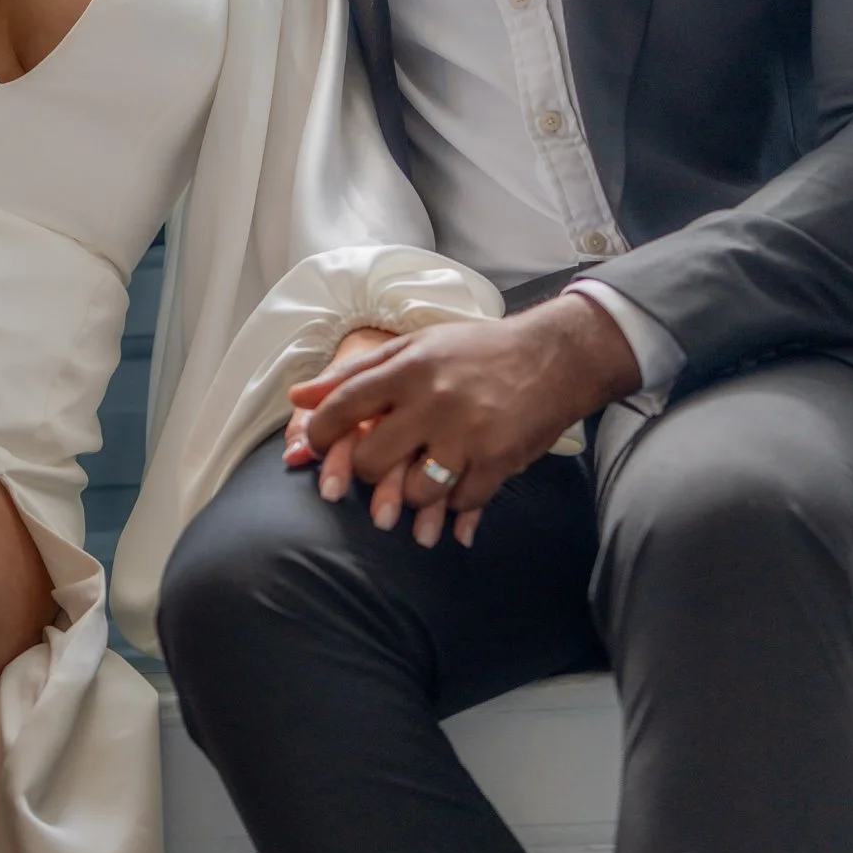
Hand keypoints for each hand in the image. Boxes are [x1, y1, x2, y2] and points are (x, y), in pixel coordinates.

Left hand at [290, 295, 639, 547]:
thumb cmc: (476, 352)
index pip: (343, 405)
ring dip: (412, 496)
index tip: (312, 449)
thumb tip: (297, 397)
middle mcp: (434, 400)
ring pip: (416, 492)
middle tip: (375, 469)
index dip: (318, 434)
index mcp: (409, 367)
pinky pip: (461, 501)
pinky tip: (458, 488)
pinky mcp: (499, 460)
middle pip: (372, 460)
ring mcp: (468, 433)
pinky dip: (456, 503)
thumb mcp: (413, 348)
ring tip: (420, 482)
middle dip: (365, 473)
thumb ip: (355, 373)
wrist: (554, 357)